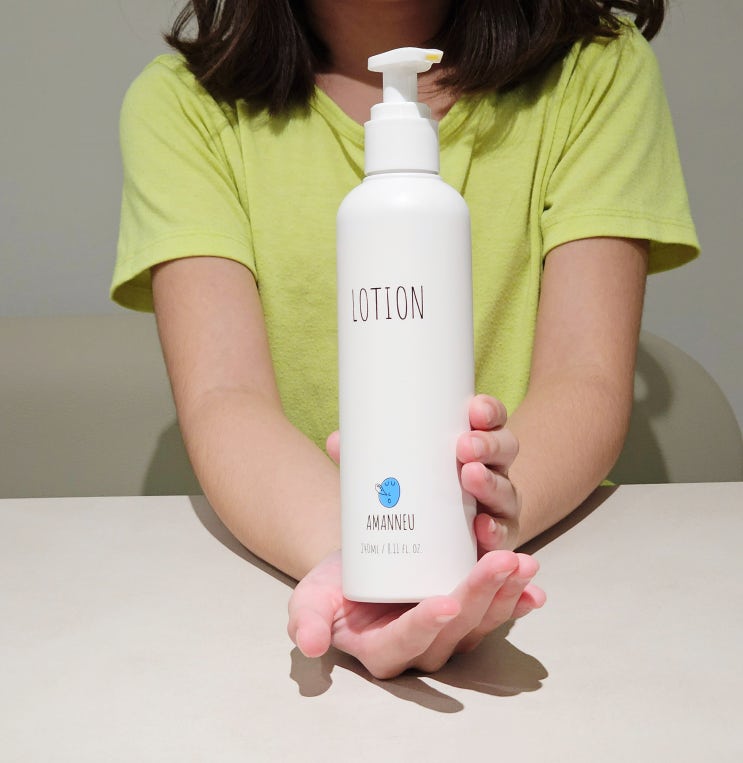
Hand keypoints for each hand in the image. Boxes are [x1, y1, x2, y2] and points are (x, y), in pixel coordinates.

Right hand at [291, 420, 542, 678]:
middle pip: (454, 630)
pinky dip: (516, 600)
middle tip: (501, 561)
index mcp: (381, 649)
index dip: (425, 626)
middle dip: (480, 596)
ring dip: (506, 594)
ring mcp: (448, 632)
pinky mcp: (466, 613)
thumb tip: (310, 644)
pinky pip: (495, 613)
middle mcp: (421, 648)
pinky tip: (534, 586)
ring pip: (482, 621)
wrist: (355, 569)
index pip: (405, 644)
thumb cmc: (332, 588)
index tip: (444, 602)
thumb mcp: (309, 600)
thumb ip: (306, 620)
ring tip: (524, 564)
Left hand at [327, 394, 519, 552]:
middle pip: (505, 450)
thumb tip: (337, 440)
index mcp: (473, 446)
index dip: (488, 411)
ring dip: (492, 483)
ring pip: (506, 490)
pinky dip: (495, 532)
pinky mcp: (491, 542)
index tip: (473, 407)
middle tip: (463, 445)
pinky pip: (501, 536)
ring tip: (469, 477)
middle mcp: (492, 472)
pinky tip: (483, 527)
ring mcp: (496, 507)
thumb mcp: (390, 473)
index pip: (490, 421)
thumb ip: (365, 459)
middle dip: (489, 444)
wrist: (413, 555)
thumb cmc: (408, 496)